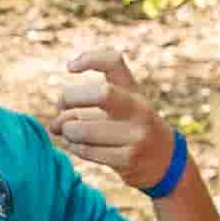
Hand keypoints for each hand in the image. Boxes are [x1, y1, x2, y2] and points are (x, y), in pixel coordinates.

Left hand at [49, 50, 179, 194]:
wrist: (163, 162)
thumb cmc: (130, 127)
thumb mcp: (120, 105)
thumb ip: (86, 104)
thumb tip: (55, 122)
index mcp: (134, 90)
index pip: (114, 61)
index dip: (89, 58)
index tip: (70, 68)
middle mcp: (139, 108)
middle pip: (102, 93)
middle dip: (71, 97)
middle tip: (61, 105)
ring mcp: (136, 135)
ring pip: (84, 129)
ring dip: (67, 129)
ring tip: (67, 131)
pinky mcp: (128, 159)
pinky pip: (87, 151)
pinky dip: (74, 146)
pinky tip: (76, 145)